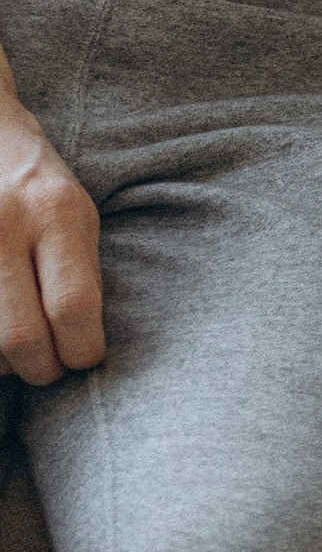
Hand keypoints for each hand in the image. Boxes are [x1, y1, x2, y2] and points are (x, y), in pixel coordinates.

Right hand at [0, 99, 102, 385]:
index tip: (83, 357)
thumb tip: (83, 345)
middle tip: (48, 366)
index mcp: (55, 212)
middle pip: (20, 336)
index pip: (72, 308)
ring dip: (4, 363)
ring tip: (18, 350)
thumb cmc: (38, 184)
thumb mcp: (78, 215)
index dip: (82, 351)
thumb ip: (83, 276)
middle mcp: (3, 223)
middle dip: (41, 368)